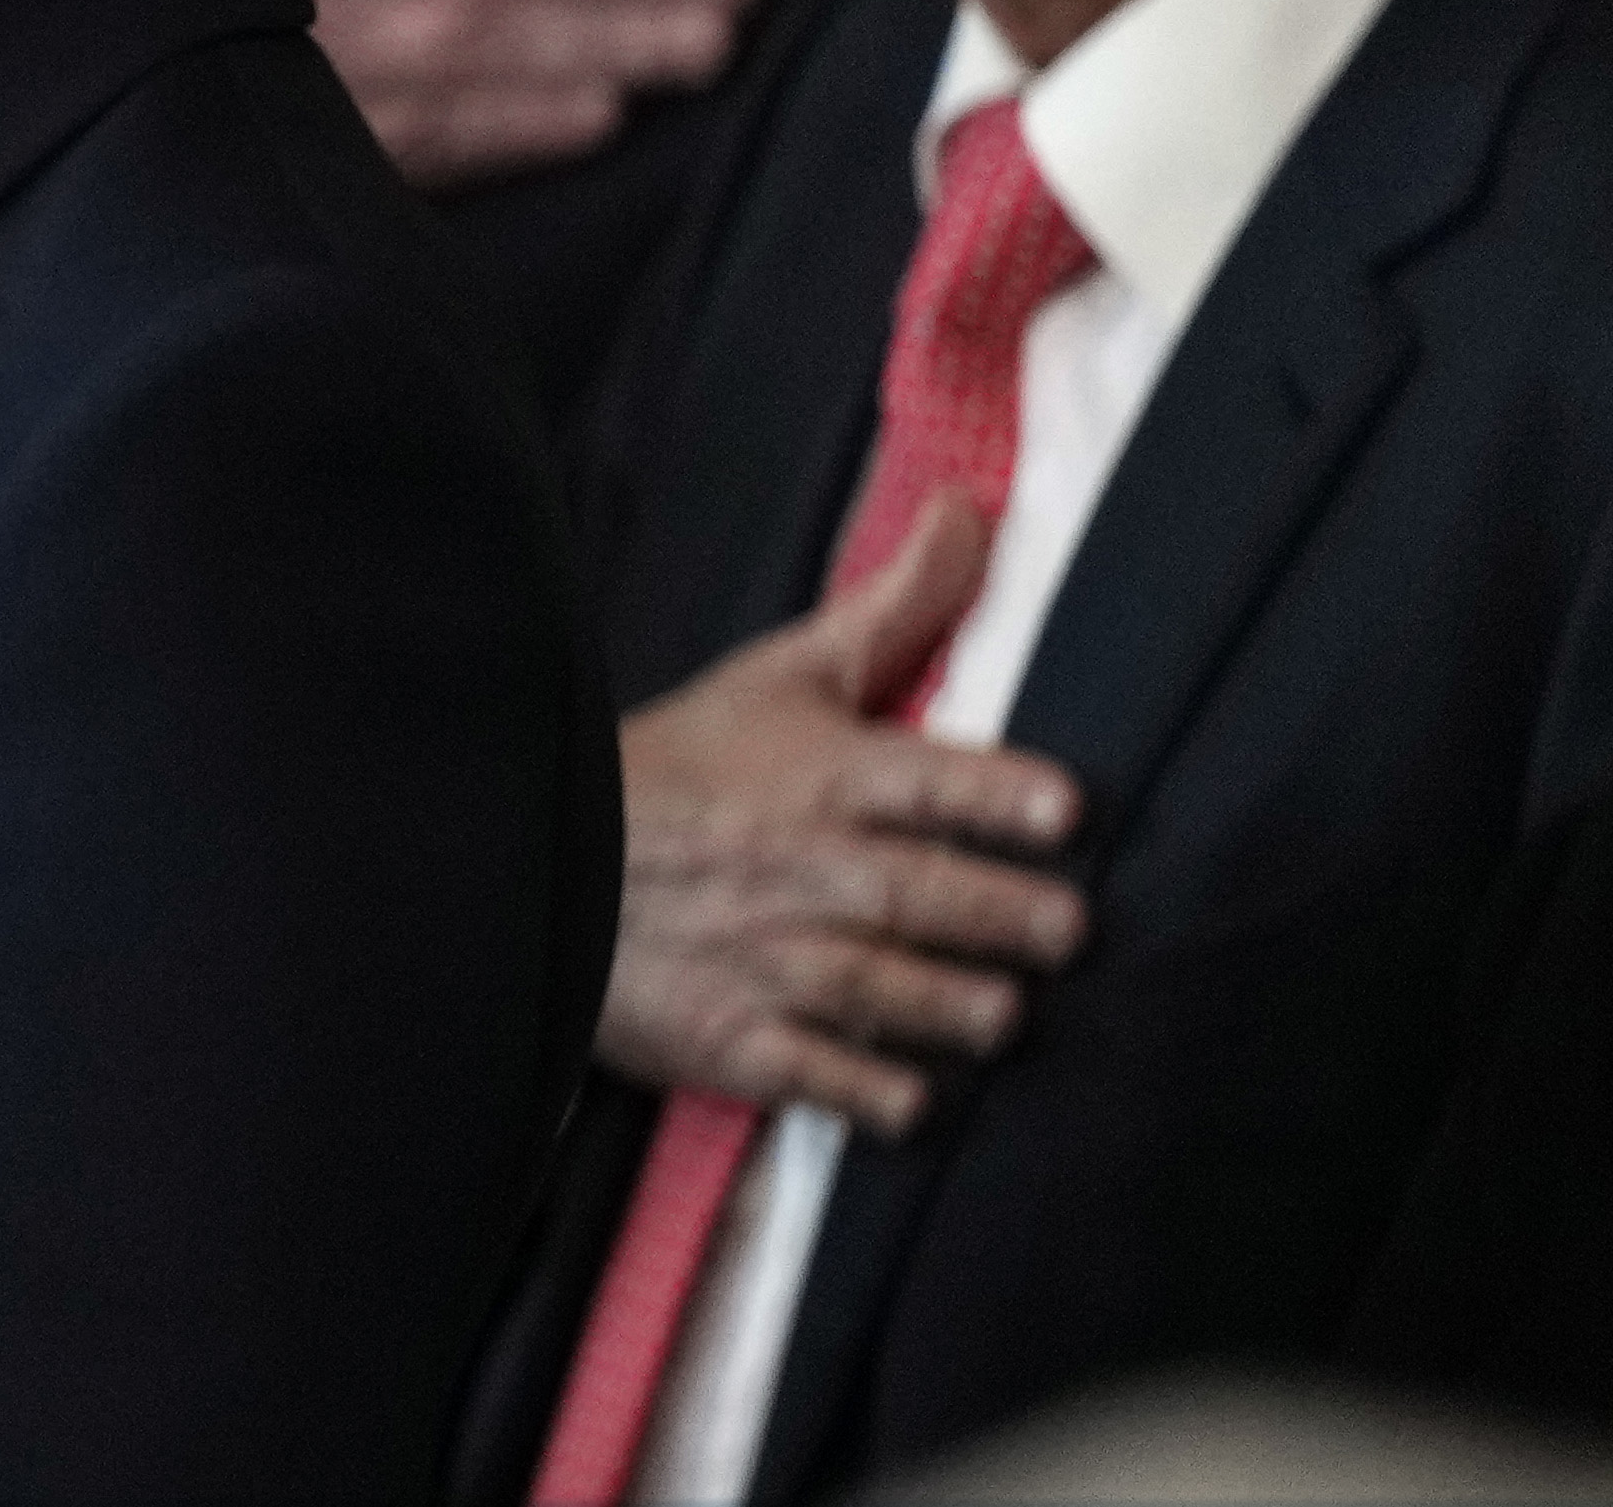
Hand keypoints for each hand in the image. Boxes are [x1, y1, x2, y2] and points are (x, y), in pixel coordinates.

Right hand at [603, 495, 1085, 1132]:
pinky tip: (915, 1102)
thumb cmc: (685, 769)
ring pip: (862, 983)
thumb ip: (896, 607)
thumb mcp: (782, 674)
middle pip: (904, 889)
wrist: (544, 855)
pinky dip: (856, 1088)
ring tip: (1006, 1015)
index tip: (1063, 808)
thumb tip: (973, 509)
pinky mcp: (725, 1035)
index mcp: (814, 774)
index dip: (988, 791)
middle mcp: (791, 866)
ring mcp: (755, 956)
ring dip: (940, 1002)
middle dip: (989, 911)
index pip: (913, 776)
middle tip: (1067, 929)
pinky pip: (798, 1071)